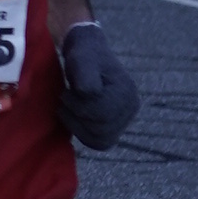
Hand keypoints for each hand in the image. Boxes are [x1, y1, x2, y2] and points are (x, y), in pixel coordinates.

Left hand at [58, 20, 140, 148]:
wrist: (88, 55)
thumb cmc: (83, 56)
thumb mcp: (80, 58)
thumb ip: (85, 73)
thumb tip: (89, 92)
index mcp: (127, 92)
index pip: (102, 114)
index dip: (79, 107)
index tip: (67, 91)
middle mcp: (131, 108)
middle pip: (101, 130)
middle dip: (77, 116)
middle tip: (66, 98)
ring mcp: (125, 120)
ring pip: (100, 140)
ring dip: (78, 126)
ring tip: (68, 108)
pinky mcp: (114, 128)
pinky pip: (99, 143)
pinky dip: (82, 134)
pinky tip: (73, 118)